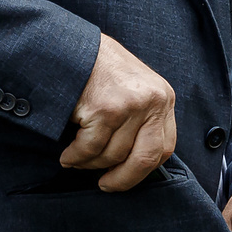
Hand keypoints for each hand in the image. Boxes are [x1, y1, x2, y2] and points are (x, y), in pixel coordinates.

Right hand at [59, 33, 176, 190]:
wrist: (69, 45)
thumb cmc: (96, 68)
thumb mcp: (131, 88)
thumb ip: (139, 118)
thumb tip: (131, 159)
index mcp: (162, 98)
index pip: (164, 148)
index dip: (142, 169)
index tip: (124, 178)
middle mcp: (152, 102)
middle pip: (144, 158)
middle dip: (122, 179)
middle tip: (104, 185)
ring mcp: (129, 106)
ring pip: (112, 155)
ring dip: (90, 164)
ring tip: (75, 161)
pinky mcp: (104, 109)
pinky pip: (90, 147)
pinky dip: (75, 157)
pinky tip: (67, 156)